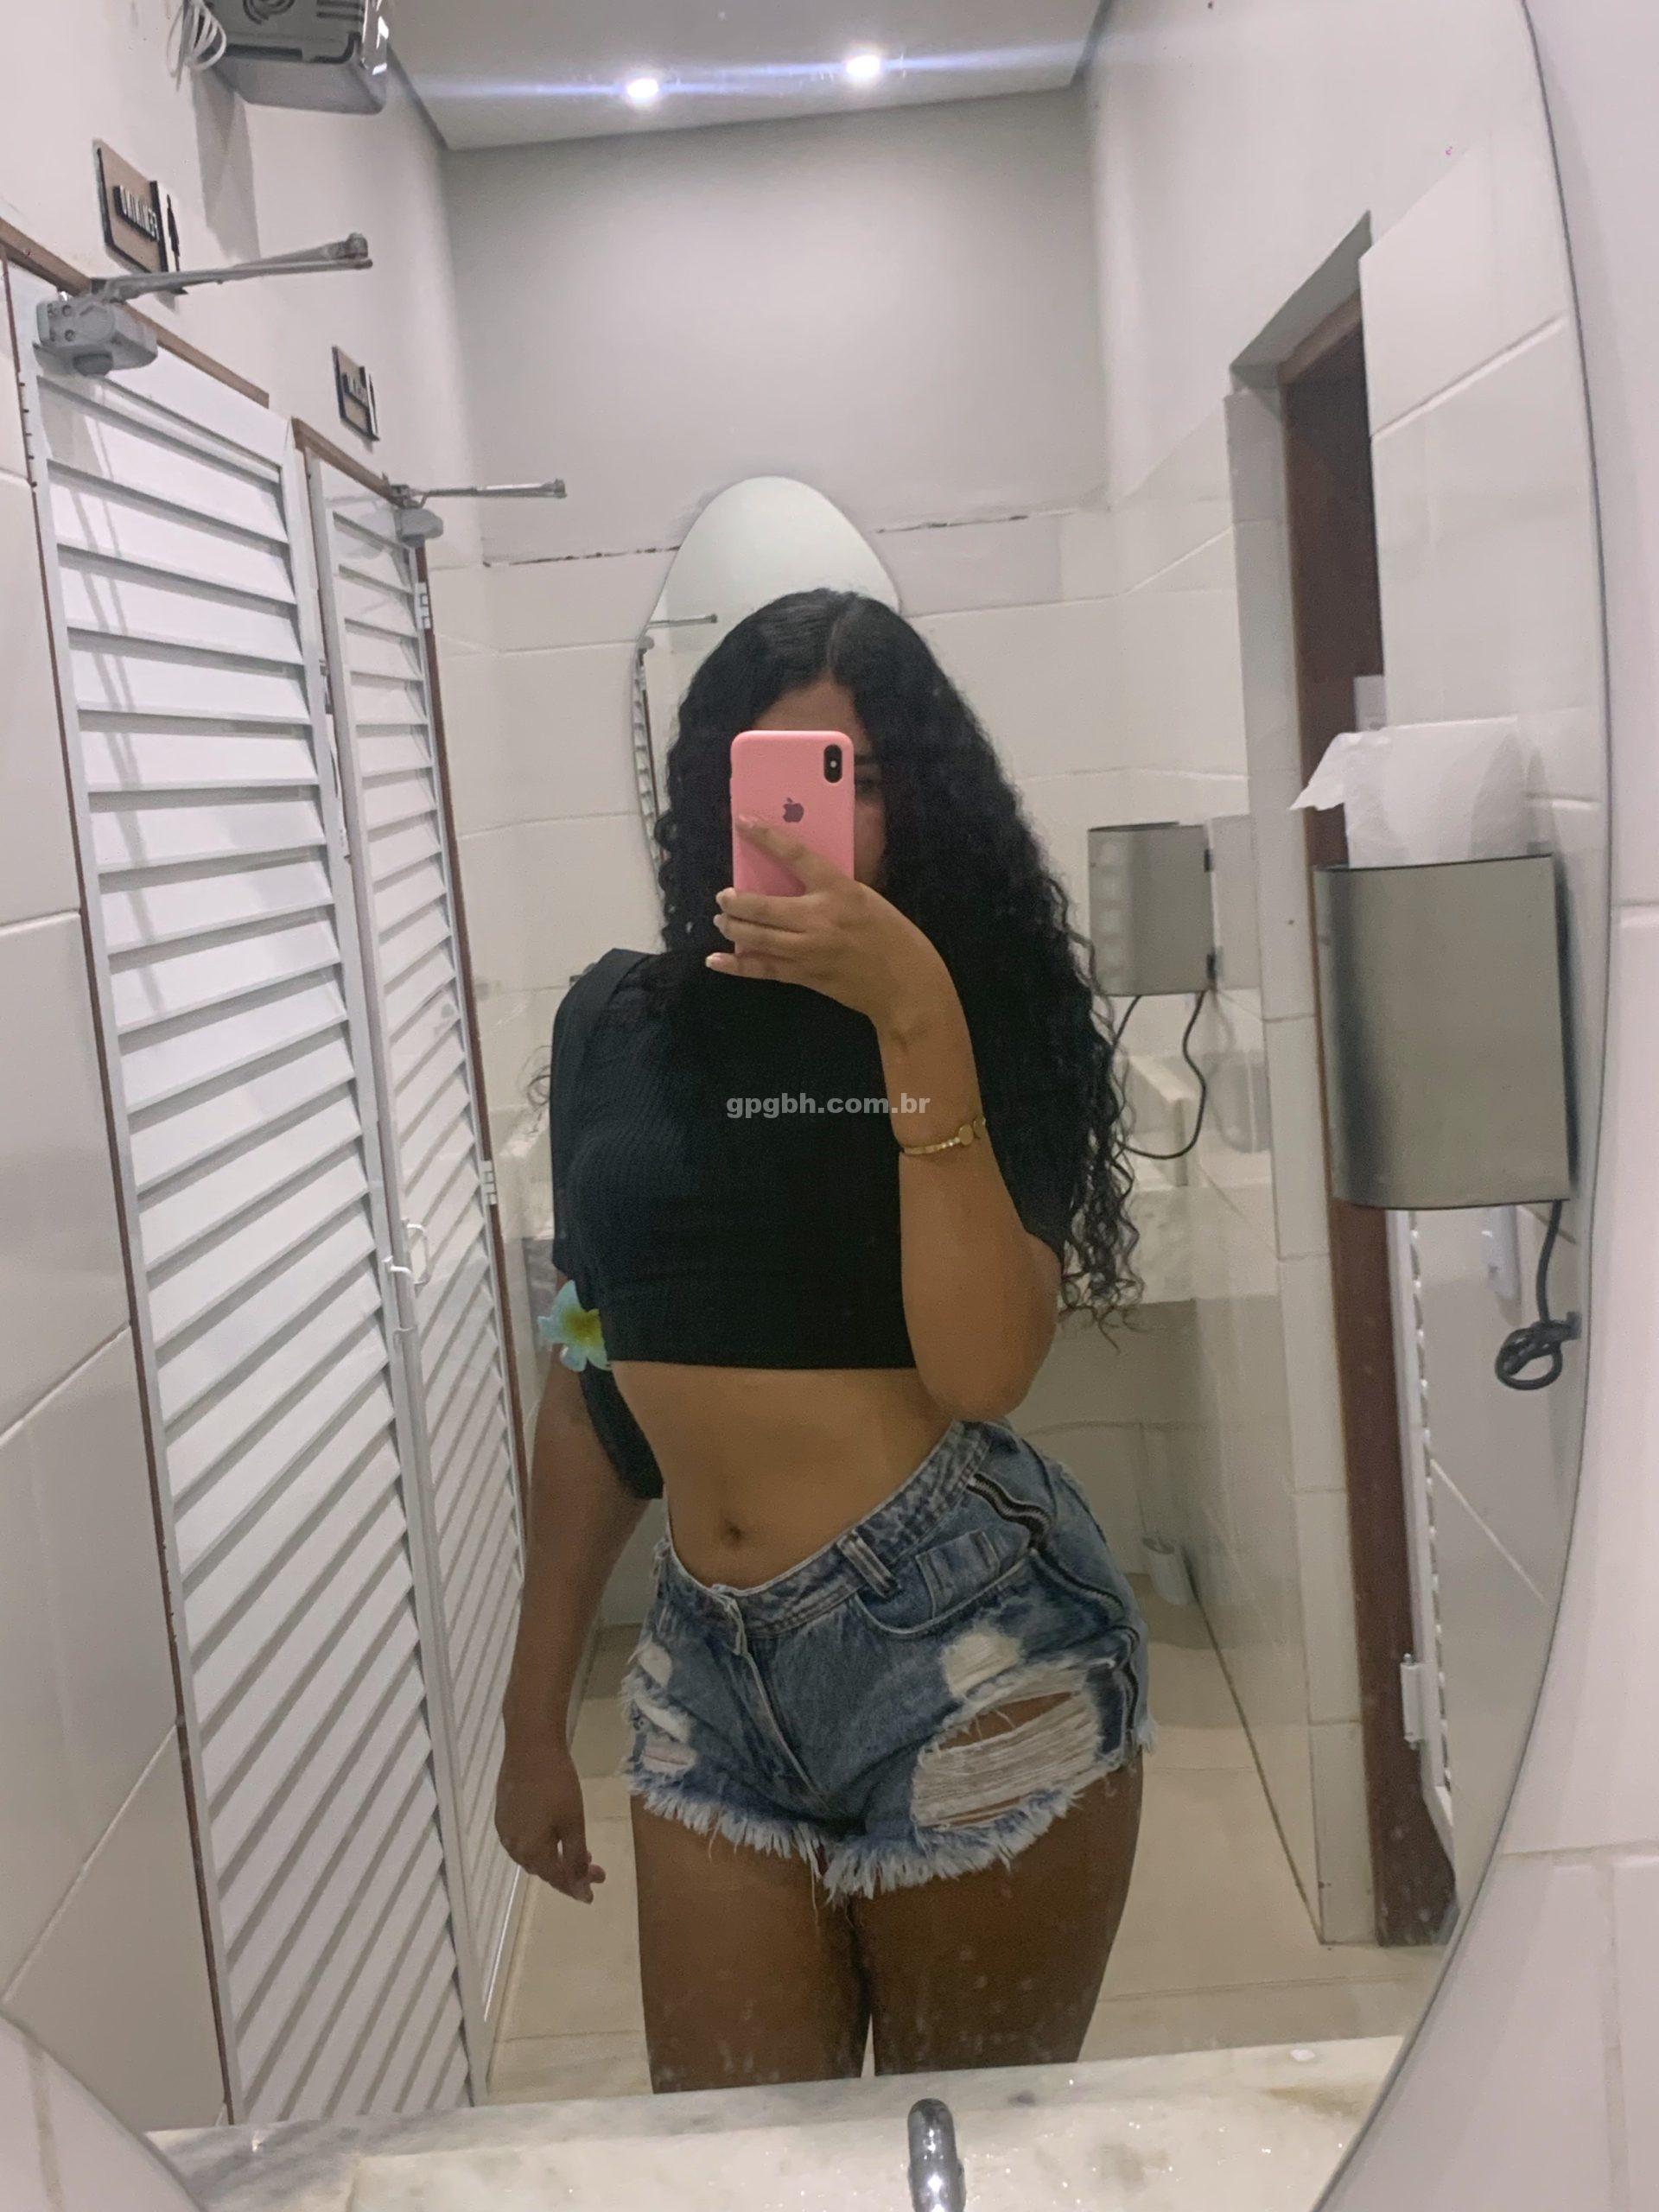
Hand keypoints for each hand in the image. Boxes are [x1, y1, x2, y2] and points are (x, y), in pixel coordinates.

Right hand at [496, 1733, 605, 1903]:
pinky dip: (541, 1842)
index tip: (598, 1886)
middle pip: (543, 1868)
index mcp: (530, 1852)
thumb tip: (580, 1892)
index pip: (557, 1878)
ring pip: (532, 1854)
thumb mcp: (573, 1824)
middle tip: (592, 1866)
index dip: (578, 1885)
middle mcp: (512, 1847)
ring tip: (576, 1851)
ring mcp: (505, 1829)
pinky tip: (553, 1833)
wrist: (530, 1746)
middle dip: (568, 1870)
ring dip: (554, 1856)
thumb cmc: (557, 1785)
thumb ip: (575, 1860)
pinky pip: (523, 1839)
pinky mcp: (503, 1813)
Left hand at [712, 816, 952, 1033]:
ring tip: (722, 921)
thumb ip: (831, 889)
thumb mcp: (864, 899)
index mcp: (839, 890)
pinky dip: (735, 965)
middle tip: (723, 897)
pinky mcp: (803, 976)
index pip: (796, 856)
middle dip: (734, 901)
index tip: (742, 822)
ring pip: (755, 937)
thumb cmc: (890, 935)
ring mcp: (807, 950)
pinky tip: (715, 960)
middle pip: (763, 906)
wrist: (905, 984)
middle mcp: (818, 918)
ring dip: (732, 927)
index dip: (766, 837)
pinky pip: (760, 969)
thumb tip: (793, 879)